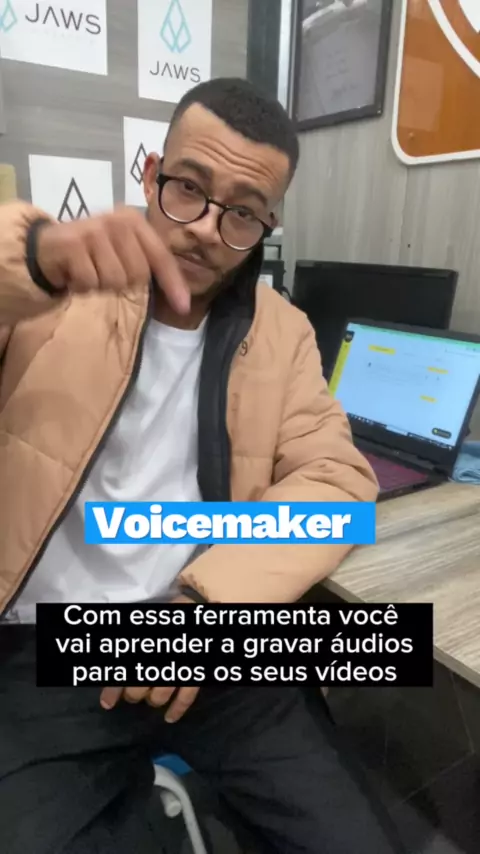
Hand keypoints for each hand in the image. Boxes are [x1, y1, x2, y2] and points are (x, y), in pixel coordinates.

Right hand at [36, 207, 189, 314]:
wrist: (48, 246)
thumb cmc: (94, 253)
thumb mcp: (124, 251)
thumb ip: (150, 266)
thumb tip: (182, 300)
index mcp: (134, 221)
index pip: (161, 257)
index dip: (173, 284)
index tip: (183, 307)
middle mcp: (117, 221)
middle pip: (138, 275)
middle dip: (122, 283)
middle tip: (105, 271)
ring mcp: (93, 231)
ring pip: (114, 281)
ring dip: (101, 285)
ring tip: (90, 271)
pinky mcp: (72, 245)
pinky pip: (90, 283)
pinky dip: (82, 286)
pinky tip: (75, 273)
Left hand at [100, 594, 198, 722]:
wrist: (198, 606)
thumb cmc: (168, 616)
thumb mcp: (144, 627)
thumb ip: (127, 644)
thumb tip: (110, 667)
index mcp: (143, 647)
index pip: (123, 673)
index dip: (113, 690)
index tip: (106, 703)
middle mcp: (159, 660)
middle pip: (139, 689)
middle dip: (133, 694)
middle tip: (134, 693)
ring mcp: (178, 667)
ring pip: (159, 696)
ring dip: (152, 700)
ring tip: (151, 697)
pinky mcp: (195, 672)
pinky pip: (187, 697)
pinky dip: (178, 709)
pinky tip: (169, 718)